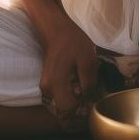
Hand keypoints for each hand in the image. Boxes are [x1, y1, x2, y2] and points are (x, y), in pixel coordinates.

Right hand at [36, 13, 98, 130]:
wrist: (56, 30)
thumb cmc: (73, 42)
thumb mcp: (88, 60)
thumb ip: (89, 82)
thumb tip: (91, 99)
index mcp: (56, 85)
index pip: (69, 110)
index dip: (82, 108)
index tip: (93, 101)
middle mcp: (47, 89)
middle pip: (65, 108)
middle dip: (79, 105)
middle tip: (92, 95)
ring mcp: (45, 87)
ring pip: (62, 102)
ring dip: (75, 99)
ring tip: (87, 88)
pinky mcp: (47, 83)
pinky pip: (60, 95)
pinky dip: (70, 93)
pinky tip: (80, 84)